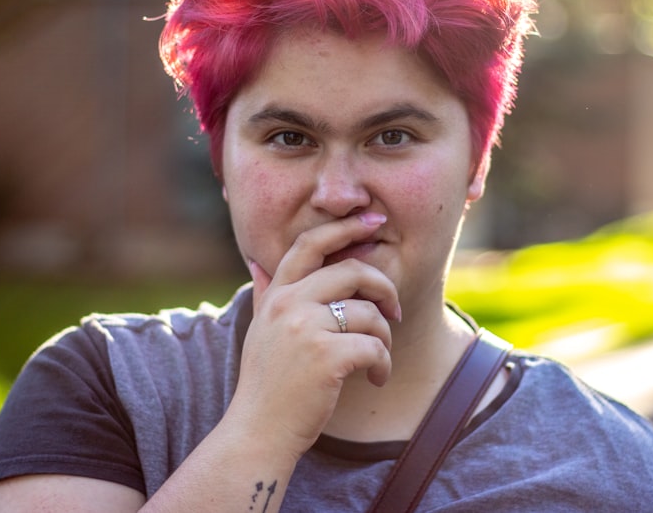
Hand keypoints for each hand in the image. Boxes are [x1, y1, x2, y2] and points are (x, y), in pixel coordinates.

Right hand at [226, 212, 401, 460]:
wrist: (258, 431)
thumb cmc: (267, 383)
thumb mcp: (261, 330)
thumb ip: (265, 294)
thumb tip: (257, 261)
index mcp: (277, 295)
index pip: (311, 244)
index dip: (346, 228)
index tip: (374, 222)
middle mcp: (289, 304)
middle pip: (353, 271)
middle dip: (385, 288)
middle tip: (395, 311)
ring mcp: (306, 328)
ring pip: (370, 314)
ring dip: (384, 338)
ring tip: (378, 360)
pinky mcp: (327, 356)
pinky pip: (375, 346)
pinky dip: (384, 364)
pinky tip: (377, 378)